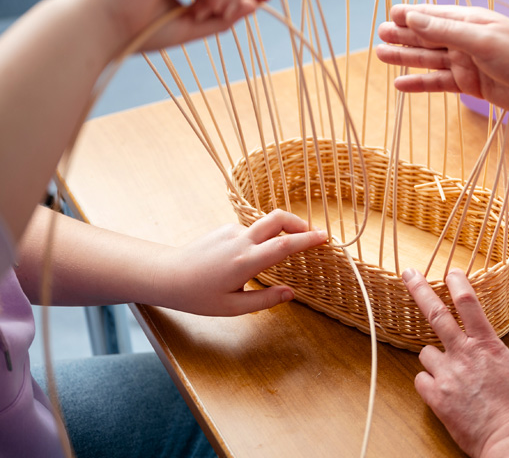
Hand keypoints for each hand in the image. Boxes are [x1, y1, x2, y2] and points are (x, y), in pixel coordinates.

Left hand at [151, 210, 326, 315]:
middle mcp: (241, 240)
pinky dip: (259, 241)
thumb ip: (264, 300)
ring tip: (278, 257)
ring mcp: (232, 231)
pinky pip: (250, 232)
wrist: (166, 275)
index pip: (284, 245)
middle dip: (299, 223)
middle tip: (312, 235)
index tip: (325, 237)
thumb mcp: (232, 308)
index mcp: (246, 261)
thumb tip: (290, 293)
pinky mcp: (225, 229)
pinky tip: (246, 261)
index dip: (307, 239)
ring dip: (278, 235)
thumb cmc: (197, 296)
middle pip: (278, 218)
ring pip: (264, 227)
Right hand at [376, 4, 508, 118]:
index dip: (412, 14)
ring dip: (406, 58)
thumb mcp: (483, 41)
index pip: (434, 15)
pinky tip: (401, 85)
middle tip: (379, 35)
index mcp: (471, 21)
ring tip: (381, 55)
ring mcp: (468, 63)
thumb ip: (446, 30)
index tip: (390, 13)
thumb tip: (413, 17)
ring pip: (430, 59)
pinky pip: (439, 83)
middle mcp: (467, 40)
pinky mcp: (472, 85)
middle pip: (428, 36)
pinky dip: (421, 83)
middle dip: (404, 35)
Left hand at [403, 268, 508, 457]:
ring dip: (434, 359)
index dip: (458, 284)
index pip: (469, 304)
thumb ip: (496, 355)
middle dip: (420, 290)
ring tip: (450, 374)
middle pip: (436, 314)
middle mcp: (464, 355)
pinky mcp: (437, 398)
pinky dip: (429, 383)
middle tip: (409, 275)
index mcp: (488, 345)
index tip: (451, 272)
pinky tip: (442, 391)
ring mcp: (448, 375)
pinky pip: (421, 380)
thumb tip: (487, 350)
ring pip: (426, 353)